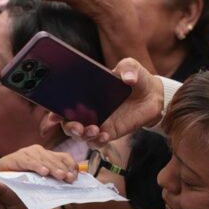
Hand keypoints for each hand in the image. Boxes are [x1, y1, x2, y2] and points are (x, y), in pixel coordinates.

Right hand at [0, 144, 78, 182]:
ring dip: (53, 168)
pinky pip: (28, 161)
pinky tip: (43, 173)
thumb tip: (72, 185)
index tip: (76, 177)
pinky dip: (37, 166)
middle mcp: (39, 152)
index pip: (64, 157)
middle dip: (64, 169)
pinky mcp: (16, 158)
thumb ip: (53, 181)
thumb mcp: (40, 181)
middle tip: (70, 179)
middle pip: (56, 159)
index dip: (72, 166)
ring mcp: (27, 153)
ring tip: (61, 176)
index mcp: (47, 156)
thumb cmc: (21, 180)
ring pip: (44, 159)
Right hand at [47, 58, 164, 144]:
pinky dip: (98, 141)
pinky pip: (98, 141)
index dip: (56, 110)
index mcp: (86, 93)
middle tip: (78, 127)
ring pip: (81, 135)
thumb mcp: (131, 67)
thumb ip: (128, 68)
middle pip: (69, 123)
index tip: (55, 114)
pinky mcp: (110, 132)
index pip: (65, 103)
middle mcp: (88, 110)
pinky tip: (105, 135)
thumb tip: (128, 78)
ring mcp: (98, 122)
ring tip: (94, 130)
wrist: (153, 95)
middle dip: (69, 127)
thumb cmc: (136, 78)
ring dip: (83, 135)